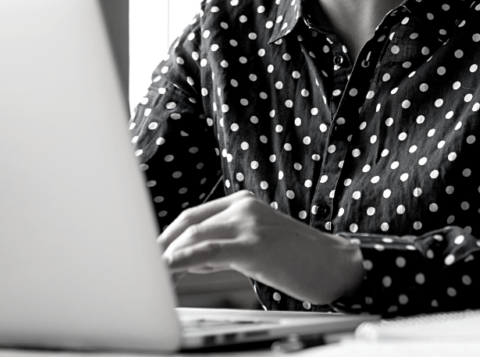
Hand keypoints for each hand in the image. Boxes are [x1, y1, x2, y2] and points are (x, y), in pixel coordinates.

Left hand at [158, 190, 363, 305]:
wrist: (338, 266)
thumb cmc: (301, 261)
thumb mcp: (258, 248)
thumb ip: (224, 250)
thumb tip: (190, 262)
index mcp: (243, 204)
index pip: (194, 218)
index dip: (168, 237)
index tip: (150, 256)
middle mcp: (243, 207)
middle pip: (188, 224)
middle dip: (161, 246)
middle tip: (141, 267)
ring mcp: (249, 223)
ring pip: (194, 236)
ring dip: (168, 256)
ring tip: (151, 275)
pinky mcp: (254, 244)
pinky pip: (209, 251)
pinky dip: (183, 260)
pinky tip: (169, 270)